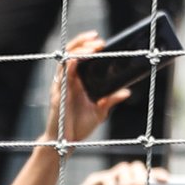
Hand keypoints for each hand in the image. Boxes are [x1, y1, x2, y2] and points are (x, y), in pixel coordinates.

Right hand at [52, 30, 127, 145]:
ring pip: (65, 59)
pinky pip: (62, 75)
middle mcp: (67, 80)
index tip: (102, 42)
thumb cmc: (78, 127)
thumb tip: (126, 91)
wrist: (66, 143)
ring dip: (79, 50)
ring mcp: (61, 86)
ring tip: (94, 47)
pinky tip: (78, 59)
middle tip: (100, 41)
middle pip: (71, 53)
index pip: (79, 56)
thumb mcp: (100, 112)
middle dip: (84, 43)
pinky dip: (70, 64)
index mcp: (76, 82)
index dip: (88, 46)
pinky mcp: (58, 95)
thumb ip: (110, 99)